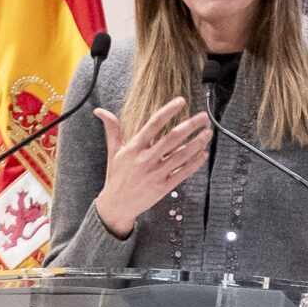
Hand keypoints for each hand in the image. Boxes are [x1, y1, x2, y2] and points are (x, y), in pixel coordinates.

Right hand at [92, 97, 211, 237]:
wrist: (117, 205)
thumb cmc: (117, 175)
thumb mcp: (113, 152)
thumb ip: (112, 130)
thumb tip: (100, 111)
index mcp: (134, 148)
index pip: (153, 125)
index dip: (168, 112)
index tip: (181, 101)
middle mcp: (146, 159)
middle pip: (172, 138)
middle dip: (190, 126)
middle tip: (204, 116)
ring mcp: (156, 173)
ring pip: (181, 155)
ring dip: (197, 143)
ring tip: (208, 132)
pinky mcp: (164, 186)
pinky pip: (183, 172)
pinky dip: (195, 163)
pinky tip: (203, 153)